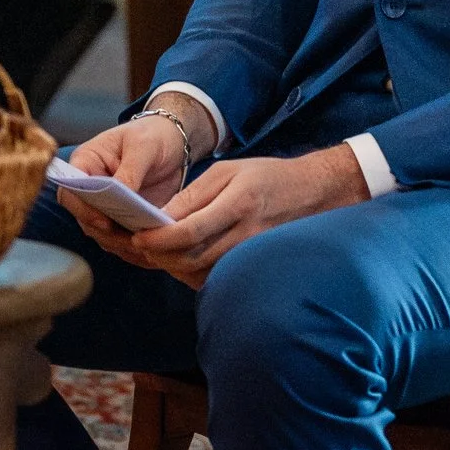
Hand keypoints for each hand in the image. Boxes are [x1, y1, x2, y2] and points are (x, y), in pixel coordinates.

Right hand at [57, 113, 192, 267]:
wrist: (173, 141)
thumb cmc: (152, 134)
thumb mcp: (144, 145)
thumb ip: (130, 169)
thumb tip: (121, 194)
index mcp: (85, 163)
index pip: (71, 191)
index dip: (83, 209)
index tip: (106, 221)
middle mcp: (89, 188)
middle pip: (85, 219)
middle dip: (107, 233)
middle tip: (133, 240)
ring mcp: (104, 206)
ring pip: (102, 234)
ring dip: (121, 244)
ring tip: (146, 249)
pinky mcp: (122, 219)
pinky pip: (121, 238)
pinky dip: (134, 247)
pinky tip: (152, 253)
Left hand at [130, 147, 369, 289]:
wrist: (312, 192)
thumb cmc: (267, 176)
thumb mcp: (229, 171)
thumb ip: (194, 194)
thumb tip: (160, 218)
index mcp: (238, 204)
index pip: (189, 231)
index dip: (158, 238)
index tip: (138, 236)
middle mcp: (245, 234)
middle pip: (190, 258)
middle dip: (159, 255)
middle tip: (143, 244)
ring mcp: (251, 254)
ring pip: (199, 273)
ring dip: (172, 266)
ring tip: (159, 251)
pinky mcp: (252, 266)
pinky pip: (213, 278)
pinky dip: (191, 273)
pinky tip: (183, 259)